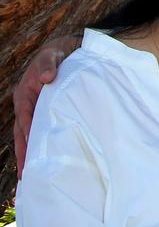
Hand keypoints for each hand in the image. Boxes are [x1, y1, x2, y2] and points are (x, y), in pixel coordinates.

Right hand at [13, 35, 78, 176]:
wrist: (67, 50)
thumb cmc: (58, 53)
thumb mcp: (52, 54)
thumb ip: (49, 64)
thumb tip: (47, 77)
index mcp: (25, 92)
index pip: (25, 119)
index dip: (27, 136)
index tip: (30, 154)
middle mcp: (26, 103)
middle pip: (22, 133)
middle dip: (24, 153)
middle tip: (26, 176)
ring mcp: (34, 109)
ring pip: (29, 134)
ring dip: (29, 153)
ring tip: (30, 176)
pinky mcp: (44, 111)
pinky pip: (39, 130)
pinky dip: (39, 144)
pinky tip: (43, 158)